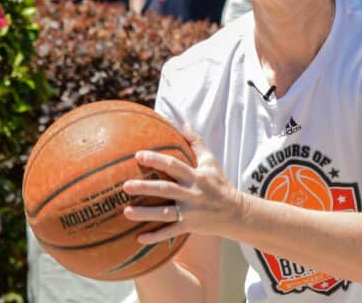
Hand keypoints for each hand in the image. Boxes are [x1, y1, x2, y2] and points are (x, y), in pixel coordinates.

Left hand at [123, 130, 242, 243]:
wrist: (236, 213)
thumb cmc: (219, 184)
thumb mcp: (210, 162)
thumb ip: (196, 142)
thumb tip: (184, 123)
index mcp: (195, 176)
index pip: (174, 166)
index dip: (156, 160)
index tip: (138, 155)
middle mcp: (192, 193)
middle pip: (166, 190)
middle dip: (146, 188)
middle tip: (126, 186)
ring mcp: (190, 212)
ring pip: (165, 213)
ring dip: (145, 214)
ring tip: (126, 212)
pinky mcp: (190, 227)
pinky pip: (170, 232)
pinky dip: (155, 237)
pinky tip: (138, 239)